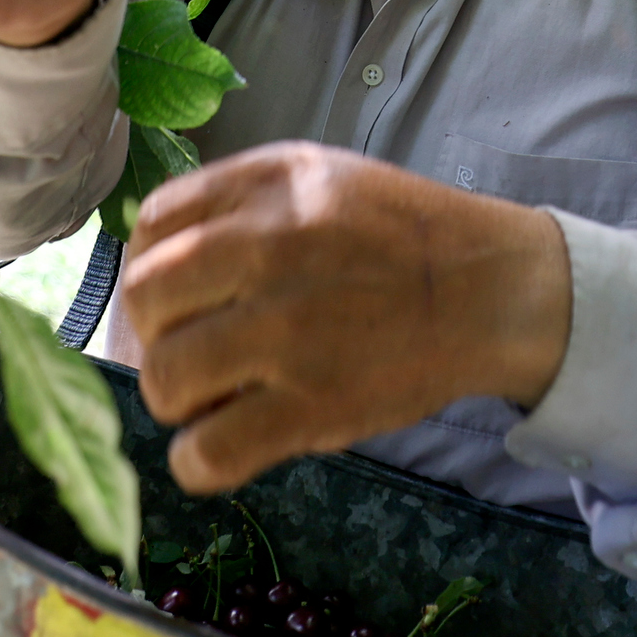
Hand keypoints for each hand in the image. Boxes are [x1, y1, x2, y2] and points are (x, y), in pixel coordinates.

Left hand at [119, 143, 573, 491]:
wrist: (492, 290)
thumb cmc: (402, 236)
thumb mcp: (319, 177)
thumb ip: (237, 200)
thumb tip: (152, 252)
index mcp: (269, 185)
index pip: (151, 225)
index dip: (153, 265)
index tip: (179, 296)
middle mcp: (270, 247)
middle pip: (145, 298)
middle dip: (156, 332)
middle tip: (192, 351)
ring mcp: (289, 330)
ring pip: (164, 377)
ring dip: (176, 398)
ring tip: (214, 398)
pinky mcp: (313, 406)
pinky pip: (207, 452)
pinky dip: (197, 460)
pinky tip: (221, 447)